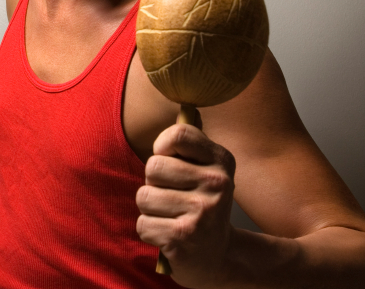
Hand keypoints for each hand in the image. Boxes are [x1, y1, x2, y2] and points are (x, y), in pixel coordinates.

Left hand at [136, 124, 235, 287]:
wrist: (221, 257)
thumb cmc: (203, 203)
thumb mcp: (208, 169)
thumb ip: (193, 142)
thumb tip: (187, 108)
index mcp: (221, 161)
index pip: (177, 134)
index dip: (162, 145)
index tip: (167, 157)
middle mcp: (216, 185)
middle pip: (153, 166)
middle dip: (154, 183)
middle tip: (172, 196)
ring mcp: (201, 213)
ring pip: (144, 197)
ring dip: (151, 210)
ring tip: (171, 216)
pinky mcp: (183, 239)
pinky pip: (143, 224)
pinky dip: (150, 232)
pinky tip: (169, 236)